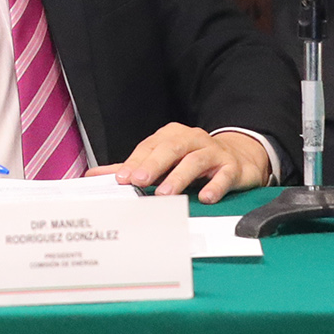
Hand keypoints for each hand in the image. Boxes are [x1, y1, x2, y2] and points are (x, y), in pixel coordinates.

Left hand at [89, 124, 270, 203]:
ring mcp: (213, 153)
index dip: (136, 162)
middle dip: (154, 164)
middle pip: (171, 148)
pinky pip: (224, 175)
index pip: (150, 146)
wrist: (239, 157)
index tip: (122, 178)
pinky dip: (215, 186)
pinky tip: (206, 197)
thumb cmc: (194, 158)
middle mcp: (192, 140)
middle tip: (139, 181)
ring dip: (179, 176)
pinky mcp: (232, 168)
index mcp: (172, 136)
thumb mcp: (163, 159)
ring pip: (195, 161)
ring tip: (165, 193)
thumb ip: (131, 167)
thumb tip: (94, 174)